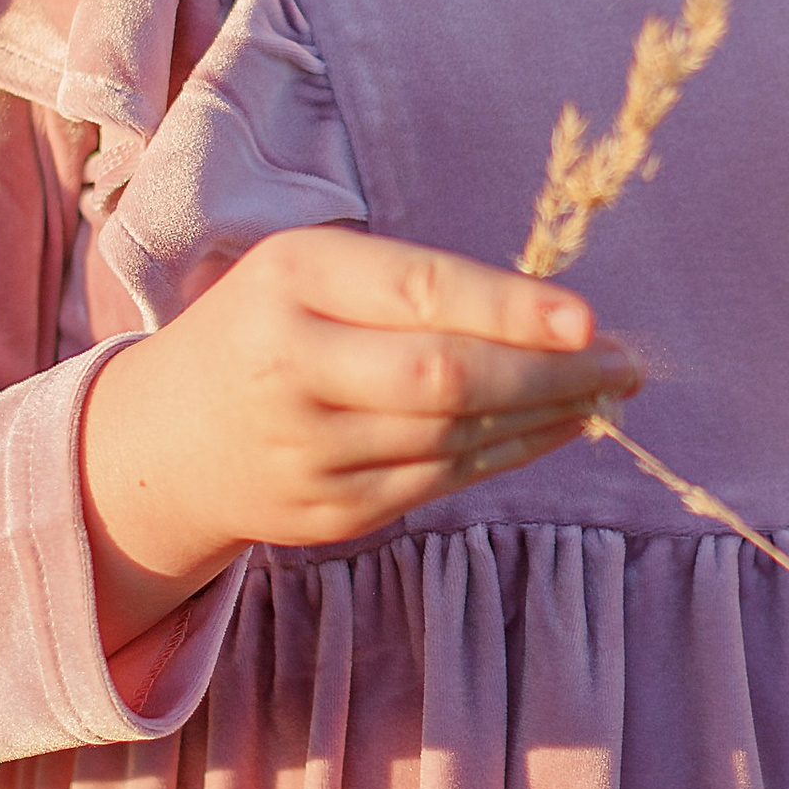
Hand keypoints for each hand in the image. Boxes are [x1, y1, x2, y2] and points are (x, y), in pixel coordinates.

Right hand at [78, 226, 639, 648]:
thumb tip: (553, 317)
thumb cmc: (265, 328)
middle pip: (447, 377)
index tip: (589, 320)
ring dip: (546, 416)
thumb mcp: (309, 274)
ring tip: (606, 391)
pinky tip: (557, 429)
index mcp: (289, 280)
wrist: (163, 443)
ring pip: (455, 437)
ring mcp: (308, 452)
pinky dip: (510, 454)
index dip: (512, 309)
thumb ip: (410, 286)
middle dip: (550, 373)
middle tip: (626, 363)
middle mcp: (291, 366)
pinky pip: (442, 482)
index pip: (420, 293)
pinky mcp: (330, 514)